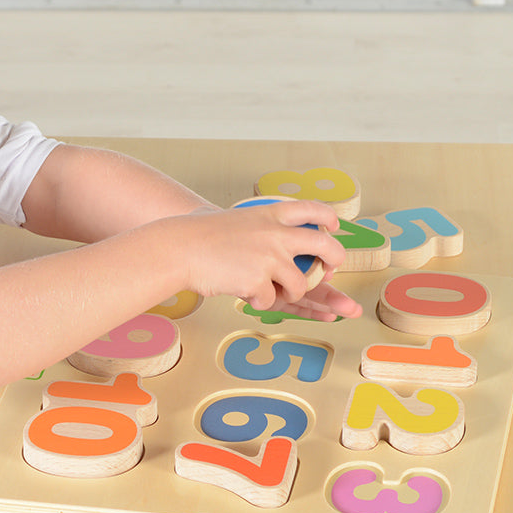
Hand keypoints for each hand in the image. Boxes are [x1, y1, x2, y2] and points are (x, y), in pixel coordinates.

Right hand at [179, 199, 360, 317]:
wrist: (178, 248)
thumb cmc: (192, 233)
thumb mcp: (228, 215)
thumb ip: (243, 222)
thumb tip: (222, 218)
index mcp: (270, 214)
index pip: (310, 210)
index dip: (327, 218)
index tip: (334, 226)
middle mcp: (277, 234)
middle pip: (325, 246)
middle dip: (335, 259)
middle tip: (332, 269)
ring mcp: (271, 257)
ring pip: (300, 285)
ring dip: (287, 294)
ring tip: (266, 291)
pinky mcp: (260, 280)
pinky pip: (269, 301)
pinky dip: (257, 302)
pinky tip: (241, 292)